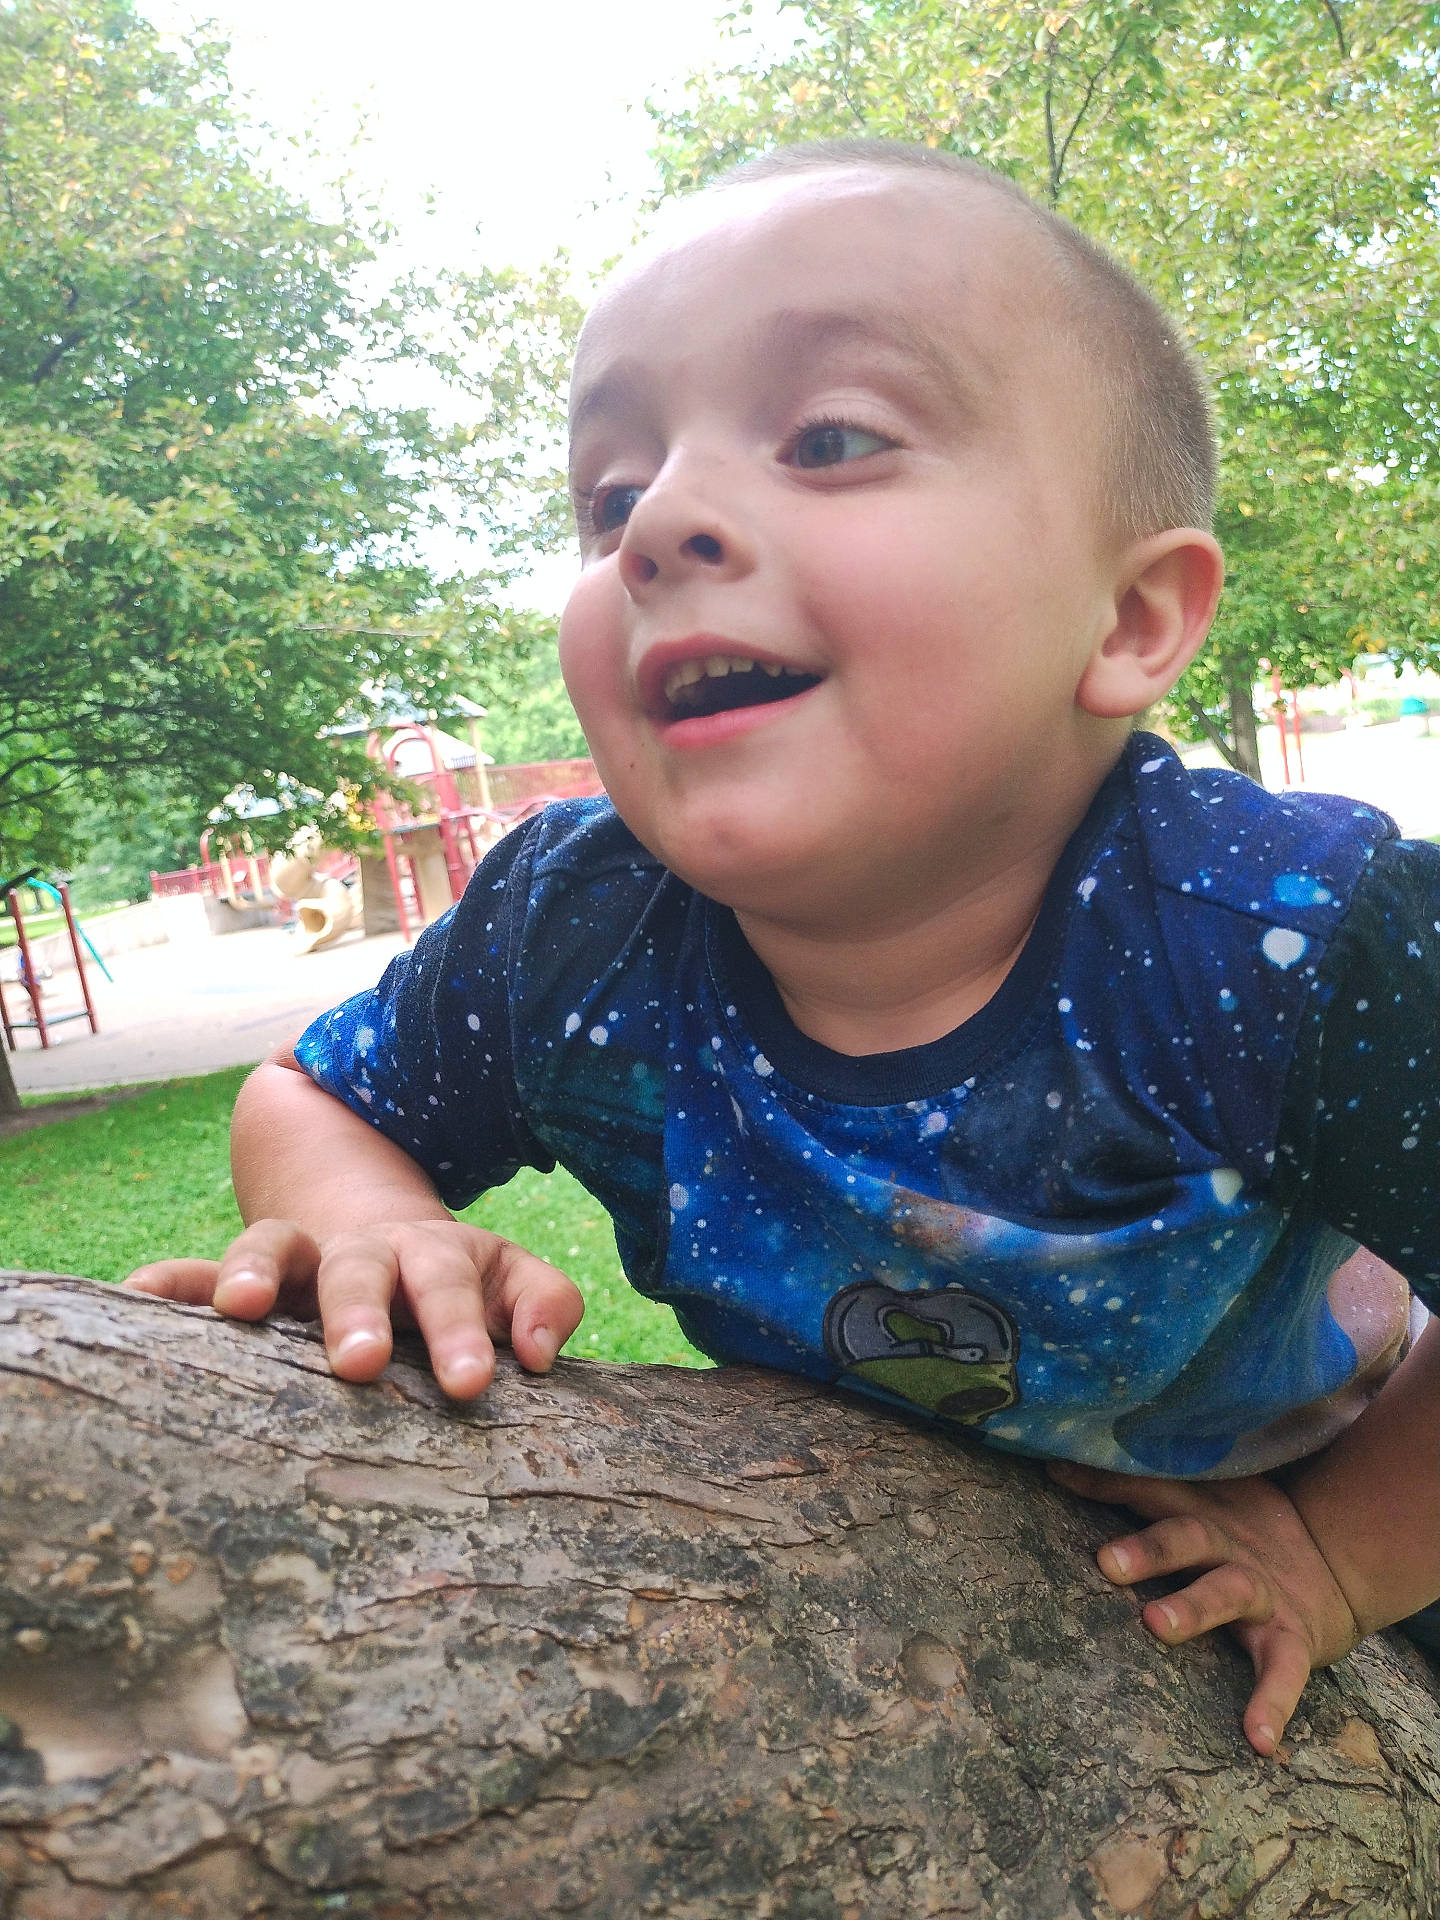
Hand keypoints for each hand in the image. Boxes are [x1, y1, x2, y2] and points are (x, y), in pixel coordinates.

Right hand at [123, 1216, 583, 1400]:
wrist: (387, 1234)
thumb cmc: (458, 1286)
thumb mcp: (509, 1280)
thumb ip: (541, 1303)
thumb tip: (540, 1353)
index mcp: (430, 1256)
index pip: (446, 1285)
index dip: (460, 1329)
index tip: (473, 1381)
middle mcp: (362, 1251)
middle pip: (360, 1268)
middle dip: (360, 1311)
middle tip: (360, 1362)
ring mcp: (300, 1259)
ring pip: (273, 1245)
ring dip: (258, 1272)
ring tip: (239, 1308)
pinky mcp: (245, 1277)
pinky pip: (196, 1270)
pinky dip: (168, 1282)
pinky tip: (135, 1295)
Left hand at [1047, 1460, 1362, 1756]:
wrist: (1337, 1559)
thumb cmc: (1241, 1529)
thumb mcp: (1203, 1498)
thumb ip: (1143, 1487)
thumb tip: (1053, 1465)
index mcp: (1200, 1509)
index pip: (1147, 1487)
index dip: (1105, 1480)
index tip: (1056, 1473)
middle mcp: (1228, 1543)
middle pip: (1185, 1537)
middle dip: (1149, 1548)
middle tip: (1106, 1562)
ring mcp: (1261, 1590)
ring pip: (1226, 1593)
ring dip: (1192, 1609)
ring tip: (1157, 1627)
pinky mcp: (1294, 1637)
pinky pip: (1284, 1670)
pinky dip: (1273, 1703)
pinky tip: (1259, 1738)